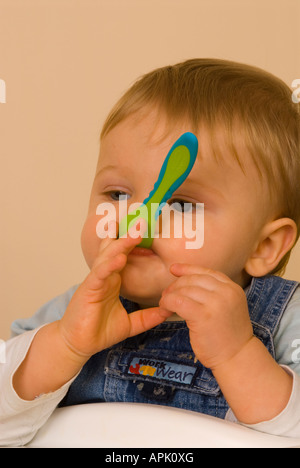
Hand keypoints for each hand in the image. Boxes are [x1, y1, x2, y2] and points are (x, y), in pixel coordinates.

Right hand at [58, 221, 171, 359]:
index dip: (134, 243)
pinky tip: (119, 258)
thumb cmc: (99, 331)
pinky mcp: (88, 290)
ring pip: (108, 257)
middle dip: (129, 235)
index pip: (124, 255)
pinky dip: (108, 265)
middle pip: (116, 250)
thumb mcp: (131, 323)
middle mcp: (105, 276)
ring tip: (135, 233)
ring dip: (121, 244)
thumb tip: (169, 310)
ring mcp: (96, 281)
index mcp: (114, 280)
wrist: (79, 344)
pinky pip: (99, 274)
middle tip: (144, 221)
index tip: (149, 230)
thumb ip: (148, 317)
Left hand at [159, 263, 253, 370]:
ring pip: (184, 289)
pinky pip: (178, 301)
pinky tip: (165, 311)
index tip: (173, 269)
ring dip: (169, 296)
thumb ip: (214, 293)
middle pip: (193, 279)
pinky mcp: (203, 315)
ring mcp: (216, 303)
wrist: (237, 358)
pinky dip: (167, 303)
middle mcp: (226, 292)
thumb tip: (187, 278)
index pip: (206, 271)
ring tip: (165, 306)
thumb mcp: (227, 307)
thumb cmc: (228, 336)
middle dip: (176, 285)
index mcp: (232, 288)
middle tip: (166, 296)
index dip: (187, 269)